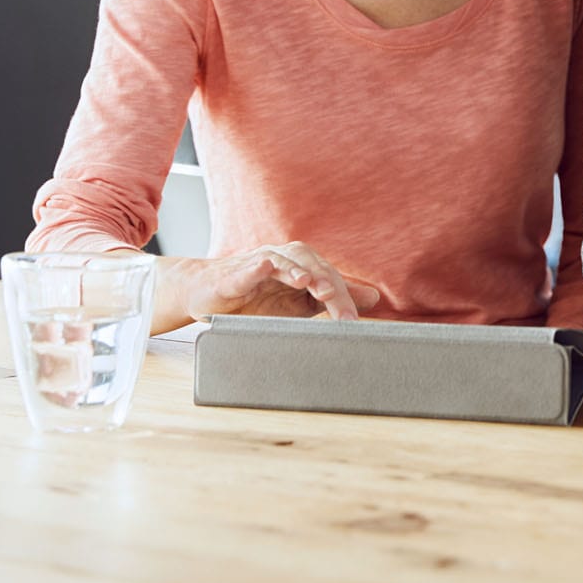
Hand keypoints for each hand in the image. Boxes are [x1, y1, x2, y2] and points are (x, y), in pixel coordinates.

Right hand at [157, 242, 380, 331]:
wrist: (208, 295)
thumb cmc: (255, 298)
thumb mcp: (299, 302)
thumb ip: (333, 298)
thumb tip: (374, 296)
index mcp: (301, 266)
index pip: (328, 278)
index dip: (342, 298)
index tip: (352, 322)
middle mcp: (283, 260)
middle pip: (310, 267)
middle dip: (325, 285)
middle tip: (338, 305)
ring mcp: (257, 264)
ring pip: (282, 262)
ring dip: (296, 270)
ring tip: (309, 282)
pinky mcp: (232, 274)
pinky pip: (246, 268)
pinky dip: (256, 267)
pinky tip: (265, 267)